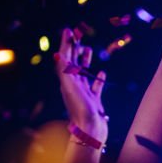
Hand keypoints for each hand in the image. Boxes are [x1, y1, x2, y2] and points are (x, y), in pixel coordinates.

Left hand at [55, 28, 106, 143]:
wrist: (90, 132)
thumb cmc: (80, 110)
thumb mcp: (70, 88)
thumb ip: (64, 70)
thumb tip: (59, 53)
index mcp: (66, 81)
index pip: (65, 58)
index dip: (66, 44)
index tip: (68, 31)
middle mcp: (73, 86)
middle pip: (72, 63)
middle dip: (74, 48)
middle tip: (76, 34)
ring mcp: (84, 94)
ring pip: (83, 73)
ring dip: (85, 61)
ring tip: (88, 49)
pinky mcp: (94, 102)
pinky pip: (96, 87)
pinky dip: (99, 79)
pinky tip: (103, 73)